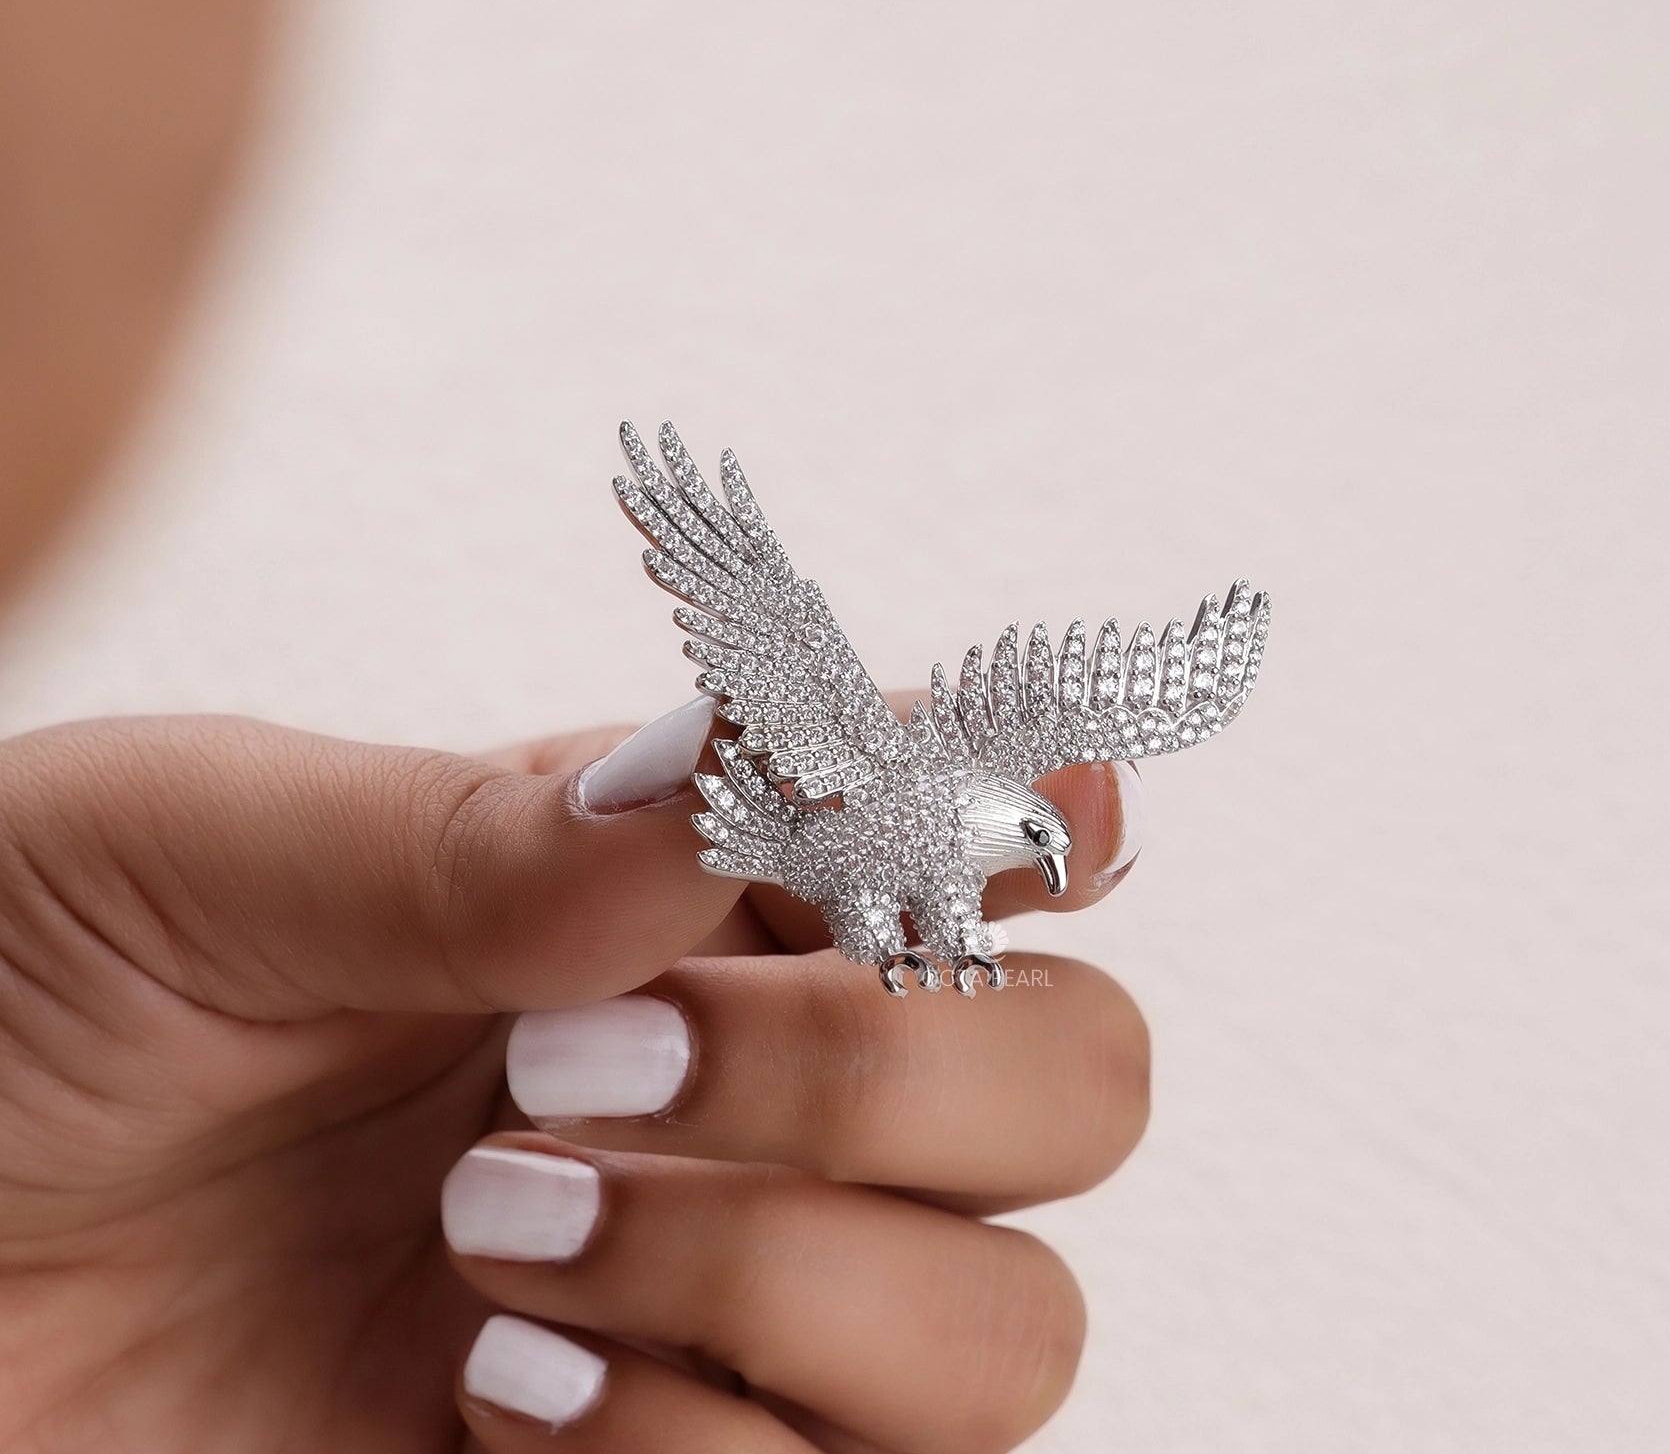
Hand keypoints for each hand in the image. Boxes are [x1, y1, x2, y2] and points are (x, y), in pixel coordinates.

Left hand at [0, 705, 1144, 1451]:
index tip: (1045, 816)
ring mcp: (716, 1312)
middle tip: (617, 1065)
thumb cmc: (9, 1007)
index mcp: (675, 892)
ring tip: (506, 1238)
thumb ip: (485, 832)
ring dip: (783, 1283)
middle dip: (908, 1074)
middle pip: (1078, 1084)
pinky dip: (698, 1452)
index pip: (975, 832)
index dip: (1051, 814)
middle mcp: (746, 1093)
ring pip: (1007, 1334)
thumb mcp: (202, 858)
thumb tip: (742, 768)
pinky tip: (493, 1392)